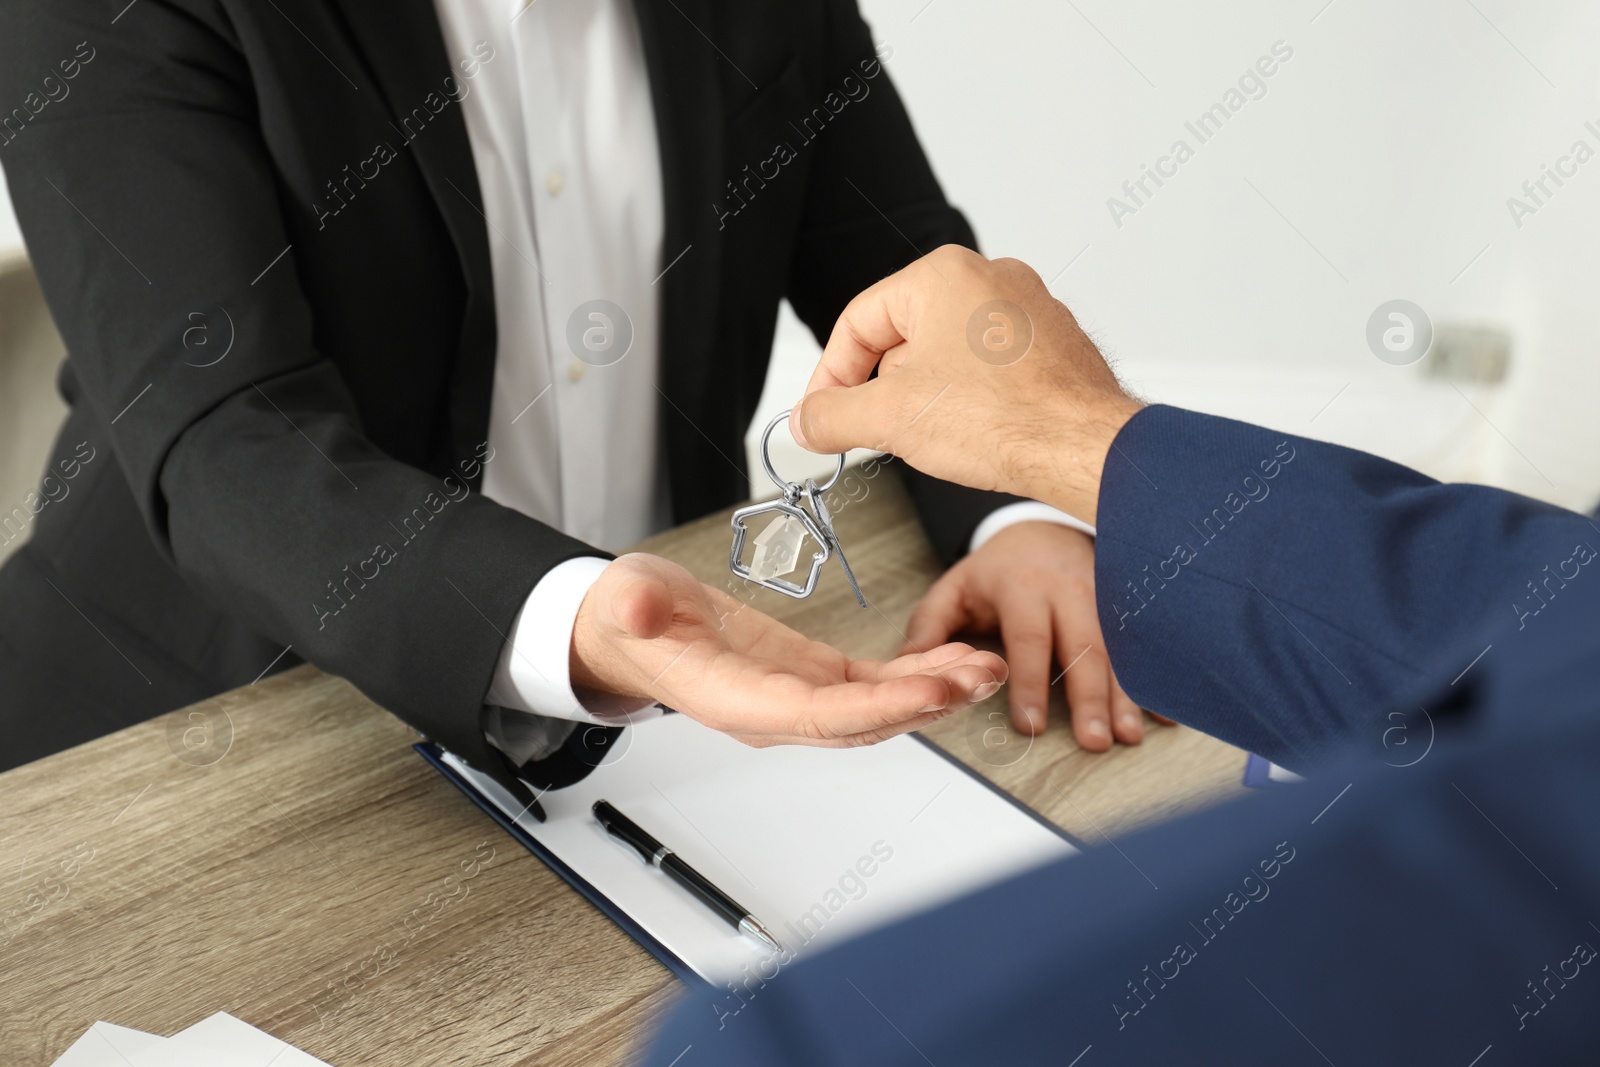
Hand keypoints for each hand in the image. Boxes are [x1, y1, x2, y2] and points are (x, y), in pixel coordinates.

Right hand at [570, 553, 1008, 747]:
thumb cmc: (630, 619)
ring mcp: (798, 699)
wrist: (632, 632)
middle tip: (982, 676)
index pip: (817, 715)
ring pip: (880, 709)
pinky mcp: (813, 677)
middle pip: (864, 723)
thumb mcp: (624, 598)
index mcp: (735, 700)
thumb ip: (633, 605)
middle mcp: (775, 713)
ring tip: (988, 667)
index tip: (929, 690)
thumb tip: (639, 605)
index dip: (877, 708)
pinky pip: (875, 685)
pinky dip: (918, 672)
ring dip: (936, 692)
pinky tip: (956, 657)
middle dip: (927, 703)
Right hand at [790, 245, 1143, 523]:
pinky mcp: (1052, 347)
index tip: (821, 415)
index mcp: (944, 275)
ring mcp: (1027, 311)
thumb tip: (807, 421)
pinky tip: (974, 436)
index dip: (829, 377)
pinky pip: (990, 369)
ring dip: (927, 398)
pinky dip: (971, 401)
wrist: (1085, 449)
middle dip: (883, 390)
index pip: (858, 322)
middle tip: (871, 433)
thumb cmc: (1008, 419)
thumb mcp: (889, 419)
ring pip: (947, 355)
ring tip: (931, 438)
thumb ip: (831, 416)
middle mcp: (990, 279)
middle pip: (903, 337)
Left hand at [908, 522, 1146, 750]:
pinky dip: (1154, 678)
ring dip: (1127, 694)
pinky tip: (1165, 714)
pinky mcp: (1124, 602)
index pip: (1028, 639)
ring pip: (1118, 647)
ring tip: (1130, 735)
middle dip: (1090, 696)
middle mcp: (1067, 588)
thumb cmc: (997, 569)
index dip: (1030, 683)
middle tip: (1096, 741)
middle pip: (1083, 645)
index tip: (1032, 725)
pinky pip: (1142, 642)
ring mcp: (1103, 593)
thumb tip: (906, 667)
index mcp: (1021, 586)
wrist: (1044, 529)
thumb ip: (930, 627)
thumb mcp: (955, 588)